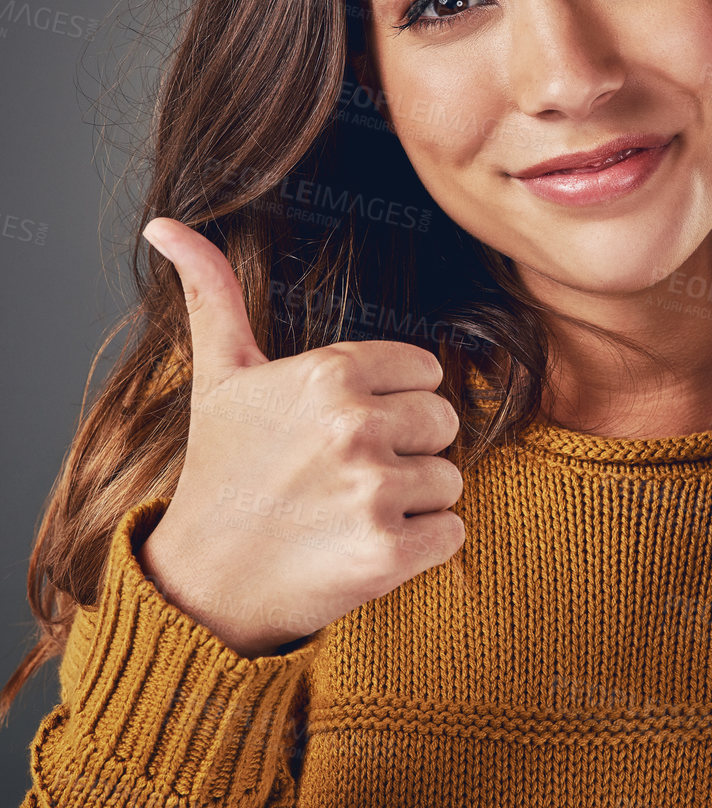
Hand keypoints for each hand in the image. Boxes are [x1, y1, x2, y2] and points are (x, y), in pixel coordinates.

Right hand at [137, 217, 465, 655]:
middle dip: (406, 450)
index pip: (425, 371)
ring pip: (449, 480)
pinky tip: (364, 547)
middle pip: (445, 422)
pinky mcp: (388, 552)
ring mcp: (372, 489)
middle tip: (344, 476)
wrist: (202, 584)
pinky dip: (420, 549)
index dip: (390, 403)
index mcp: (329, 372)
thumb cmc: (220, 472)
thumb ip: (214, 293)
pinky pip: (452, 534)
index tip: (340, 432)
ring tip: (347, 513)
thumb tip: (164, 224)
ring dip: (411, 502)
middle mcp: (354, 424)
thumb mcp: (219, 376)